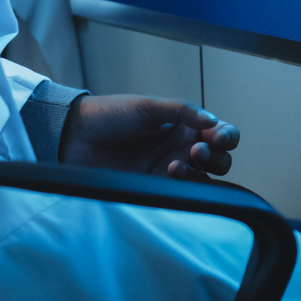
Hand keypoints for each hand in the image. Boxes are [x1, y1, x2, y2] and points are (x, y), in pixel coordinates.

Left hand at [63, 93, 244, 181]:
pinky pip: (181, 193)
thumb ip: (183, 111)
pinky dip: (184, 187)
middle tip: (196, 150)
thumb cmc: (110, 115)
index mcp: (185, 125)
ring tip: (175, 165)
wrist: (75, 138)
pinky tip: (168, 175)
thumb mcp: (148, 106)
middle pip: (219, 159)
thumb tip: (213, 120)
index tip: (217, 137)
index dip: (226, 136)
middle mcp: (181, 149)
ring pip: (204, 178)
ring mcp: (169, 171)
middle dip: (215, 156)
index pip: (221, 132)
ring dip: (199, 172)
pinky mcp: (154, 189)